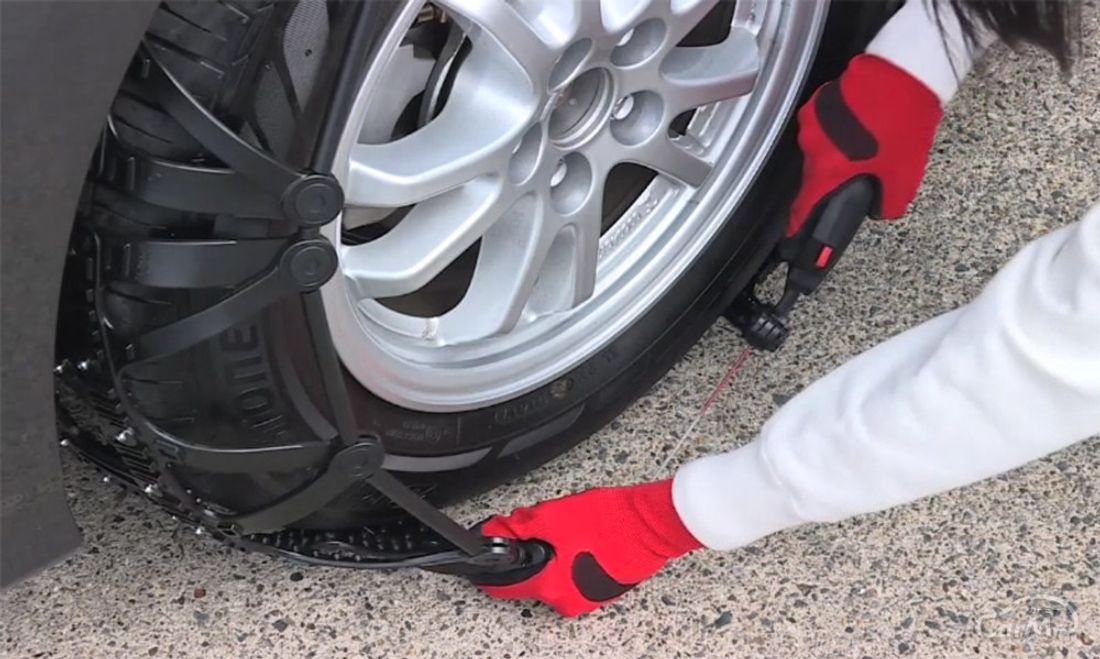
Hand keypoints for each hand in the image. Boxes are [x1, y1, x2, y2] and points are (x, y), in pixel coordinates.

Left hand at [477, 480, 701, 616]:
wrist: (653, 524)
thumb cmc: (612, 519)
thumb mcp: (555, 515)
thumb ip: (520, 525)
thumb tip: (498, 530)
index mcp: (551, 585)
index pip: (504, 588)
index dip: (489, 571)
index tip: (484, 559)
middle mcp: (567, 600)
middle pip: (531, 580)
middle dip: (529, 555)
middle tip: (537, 528)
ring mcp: (587, 598)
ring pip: (553, 578)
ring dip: (552, 557)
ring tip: (568, 531)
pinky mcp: (601, 590)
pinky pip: (573, 577)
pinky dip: (570, 561)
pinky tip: (582, 540)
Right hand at [788, 54, 942, 236]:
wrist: (905, 71)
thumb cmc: (901, 120)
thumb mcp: (904, 173)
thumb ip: (890, 201)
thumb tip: (882, 209)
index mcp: (827, 169)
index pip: (804, 206)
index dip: (800, 223)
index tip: (794, 234)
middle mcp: (812, 146)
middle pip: (817, 173)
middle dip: (837, 175)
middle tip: (863, 169)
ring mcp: (813, 119)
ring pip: (822, 146)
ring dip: (841, 149)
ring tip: (870, 140)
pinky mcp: (821, 98)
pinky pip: (826, 123)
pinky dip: (840, 127)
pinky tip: (864, 121)